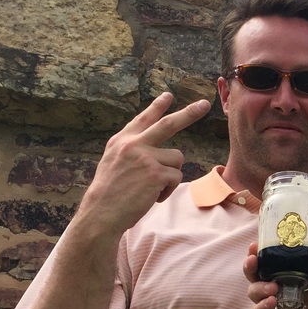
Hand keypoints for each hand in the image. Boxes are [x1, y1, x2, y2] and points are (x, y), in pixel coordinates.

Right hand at [78, 92, 211, 234]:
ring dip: (170, 175)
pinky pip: (176, 177)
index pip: (143, 119)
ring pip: (177, 159)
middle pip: (168, 124)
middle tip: (205, 104)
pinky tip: (151, 196)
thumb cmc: (109, 194)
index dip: (157, 106)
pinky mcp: (156, 173)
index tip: (168, 95)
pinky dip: (167, 190)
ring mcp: (145, 157)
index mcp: (121, 141)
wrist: (102, 212)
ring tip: (151, 187)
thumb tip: (156, 148)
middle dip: (189, 113)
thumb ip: (131, 151)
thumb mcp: (114, 163)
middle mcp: (133, 144)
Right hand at [245, 234, 307, 308]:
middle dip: (249, 265)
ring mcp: (271, 304)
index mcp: (285, 273)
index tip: (255, 244)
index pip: (267, 259)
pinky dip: (262, 306)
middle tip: (253, 260)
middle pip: (253, 273)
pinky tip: (272, 302)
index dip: (258, 251)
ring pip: (253, 292)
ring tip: (273, 288)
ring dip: (259, 287)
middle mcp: (274, 286)